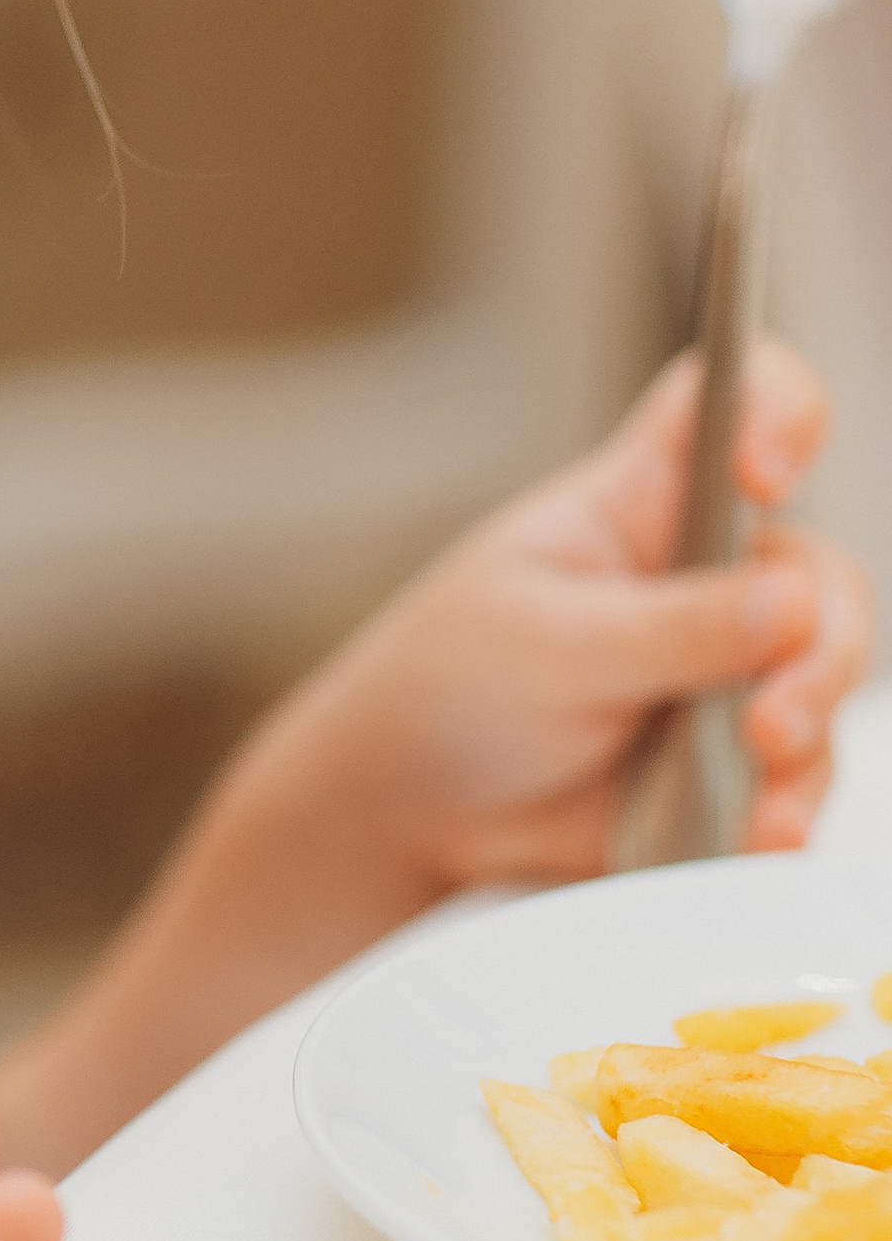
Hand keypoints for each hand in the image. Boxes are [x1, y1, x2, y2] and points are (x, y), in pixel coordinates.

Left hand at [262, 339, 869, 900]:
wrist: (415, 808)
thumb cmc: (456, 685)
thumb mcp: (546, 644)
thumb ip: (668, 627)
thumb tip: (795, 604)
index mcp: (643, 498)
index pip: (735, 401)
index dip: (775, 411)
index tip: (764, 472)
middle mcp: (707, 570)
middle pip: (817, 571)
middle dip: (818, 645)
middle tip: (766, 722)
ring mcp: (730, 665)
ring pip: (825, 676)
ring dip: (808, 735)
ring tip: (761, 797)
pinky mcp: (738, 756)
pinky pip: (802, 773)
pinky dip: (789, 807)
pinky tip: (758, 839)